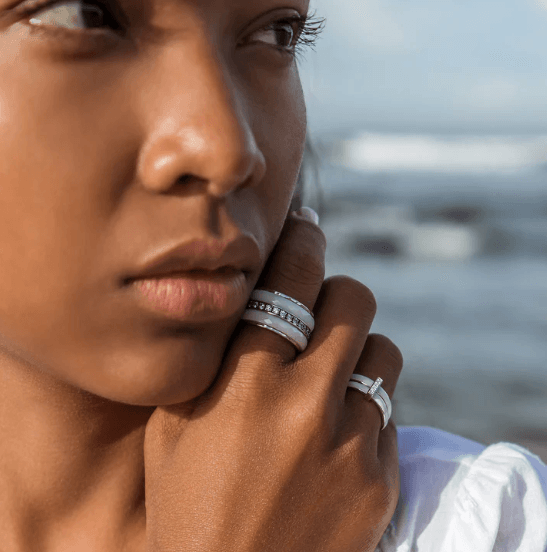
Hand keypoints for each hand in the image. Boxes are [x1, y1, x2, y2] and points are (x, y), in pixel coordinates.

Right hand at [144, 209, 402, 551]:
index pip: (288, 280)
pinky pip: (388, 412)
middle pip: (353, 299)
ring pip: (383, 351)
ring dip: (359, 352)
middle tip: (323, 309)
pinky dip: (366, 409)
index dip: (302, 242)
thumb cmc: (188, 506)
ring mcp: (351, 444)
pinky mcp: (382, 478)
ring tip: (333, 377)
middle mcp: (303, 406)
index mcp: (242, 386)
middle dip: (338, 293)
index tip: (307, 229)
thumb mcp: (175, 426)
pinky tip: (338, 434)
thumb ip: (215, 361)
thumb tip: (253, 301)